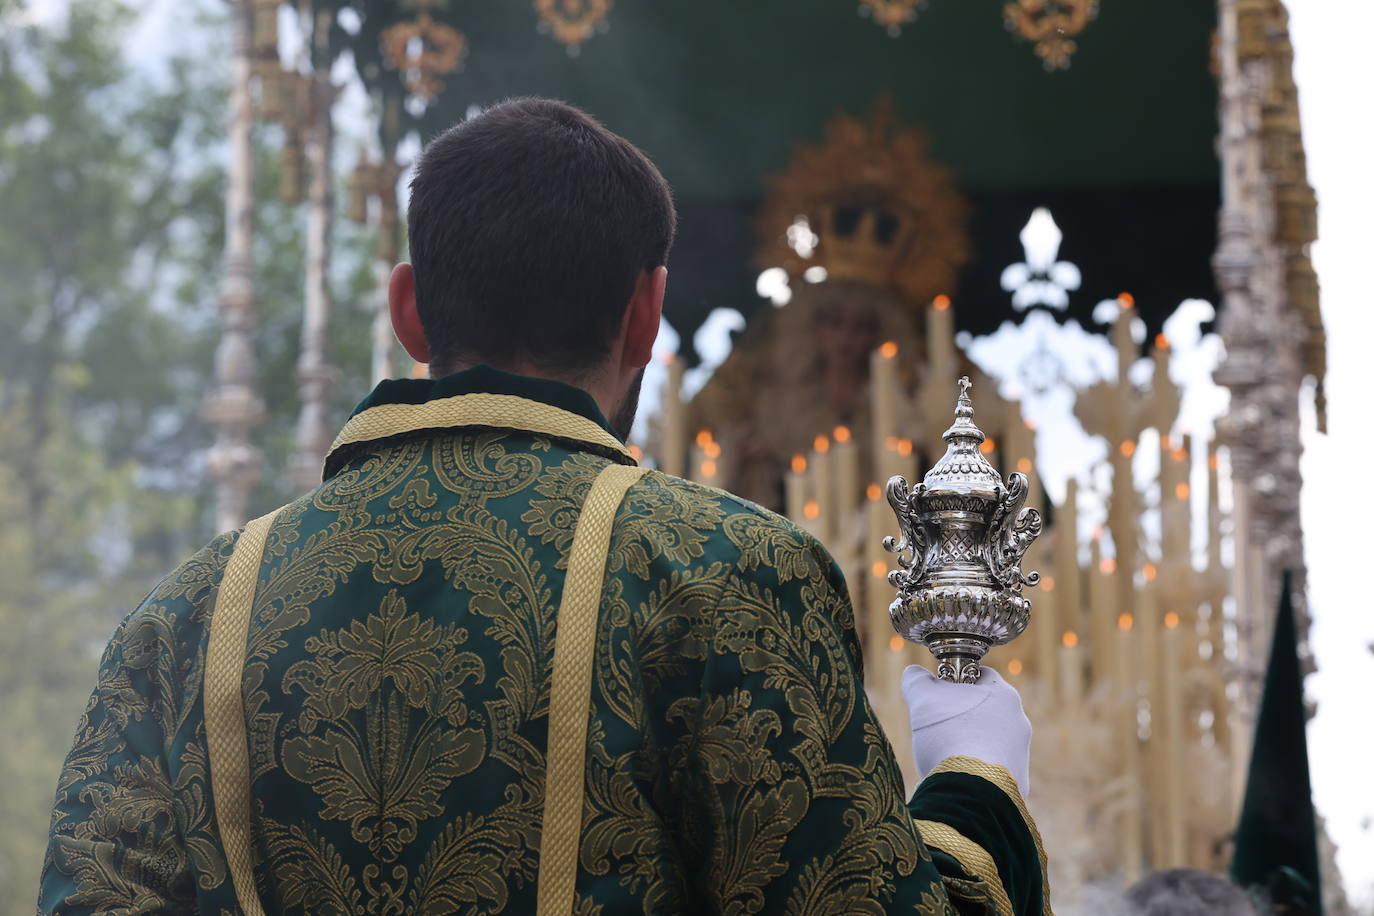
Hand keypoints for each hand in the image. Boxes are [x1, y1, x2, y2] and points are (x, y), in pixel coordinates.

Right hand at [902, 664, 1031, 793]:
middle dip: (959, 717)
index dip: (955, 681)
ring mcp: (1020, 757)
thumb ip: (917, 680)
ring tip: (941, 757)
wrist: (969, 790)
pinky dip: (972, 772)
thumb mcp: (922, 697)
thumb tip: (913, 674)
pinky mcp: (1016, 786)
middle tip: (935, 727)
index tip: (938, 693)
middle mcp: (1019, 724)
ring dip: (965, 746)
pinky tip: (953, 779)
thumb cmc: (948, 734)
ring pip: (987, 743)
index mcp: (1005, 696)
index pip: (981, 676)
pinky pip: (988, 772)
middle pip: (984, 711)